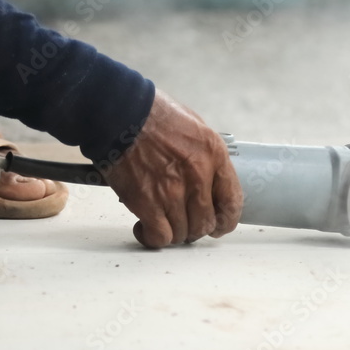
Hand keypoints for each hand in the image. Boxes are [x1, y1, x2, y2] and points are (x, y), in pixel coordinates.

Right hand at [105, 92, 242, 247]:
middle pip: (206, 222)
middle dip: (196, 228)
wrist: (118, 112)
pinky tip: (145, 228)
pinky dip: (153, 238)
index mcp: (213, 154)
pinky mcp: (147, 203)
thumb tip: (209, 181)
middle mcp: (198, 175)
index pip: (232, 201)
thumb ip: (206, 157)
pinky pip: (160, 236)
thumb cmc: (151, 114)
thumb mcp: (195, 128)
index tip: (219, 226)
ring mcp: (173, 191)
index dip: (226, 221)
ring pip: (183, 233)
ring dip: (174, 233)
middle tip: (184, 224)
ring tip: (162, 222)